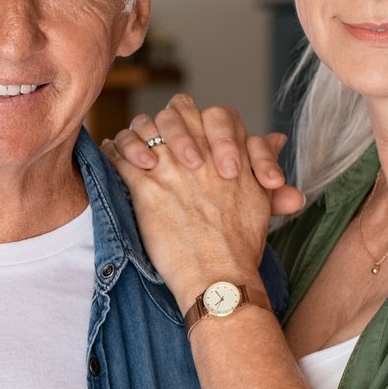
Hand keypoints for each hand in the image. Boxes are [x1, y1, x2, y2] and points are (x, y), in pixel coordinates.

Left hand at [100, 96, 300, 308]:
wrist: (218, 276)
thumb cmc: (241, 244)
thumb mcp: (262, 197)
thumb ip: (264, 161)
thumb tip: (277, 137)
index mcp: (229, 152)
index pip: (214, 114)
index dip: (203, 124)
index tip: (196, 146)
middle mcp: (200, 153)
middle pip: (175, 112)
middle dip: (166, 122)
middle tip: (160, 140)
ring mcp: (171, 168)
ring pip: (143, 129)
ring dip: (134, 135)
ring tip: (131, 147)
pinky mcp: (145, 188)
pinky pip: (119, 157)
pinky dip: (113, 153)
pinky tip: (110, 155)